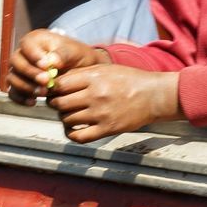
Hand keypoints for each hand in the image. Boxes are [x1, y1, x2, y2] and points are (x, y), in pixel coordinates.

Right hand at [6, 29, 103, 104]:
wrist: (79, 69)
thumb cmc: (75, 56)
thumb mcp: (73, 51)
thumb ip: (62, 54)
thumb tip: (52, 61)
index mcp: (35, 39)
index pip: (26, 44)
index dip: (33, 55)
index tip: (46, 66)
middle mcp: (24, 53)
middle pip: (16, 61)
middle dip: (30, 73)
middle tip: (46, 81)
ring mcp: (20, 69)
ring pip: (12, 77)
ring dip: (25, 86)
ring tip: (43, 92)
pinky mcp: (21, 84)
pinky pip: (13, 92)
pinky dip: (20, 98)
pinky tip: (33, 102)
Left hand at [46, 65, 181, 142]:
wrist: (154, 96)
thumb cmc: (130, 80)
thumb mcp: (106, 69)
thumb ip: (83, 74)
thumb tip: (59, 81)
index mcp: (94, 77)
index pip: (60, 84)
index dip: (52, 88)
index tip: (53, 90)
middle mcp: (95, 95)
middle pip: (60, 103)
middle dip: (55, 104)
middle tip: (58, 103)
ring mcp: (100, 114)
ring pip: (67, 119)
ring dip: (64, 118)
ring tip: (70, 114)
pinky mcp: (107, 129)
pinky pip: (79, 136)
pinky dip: (72, 134)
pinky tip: (74, 130)